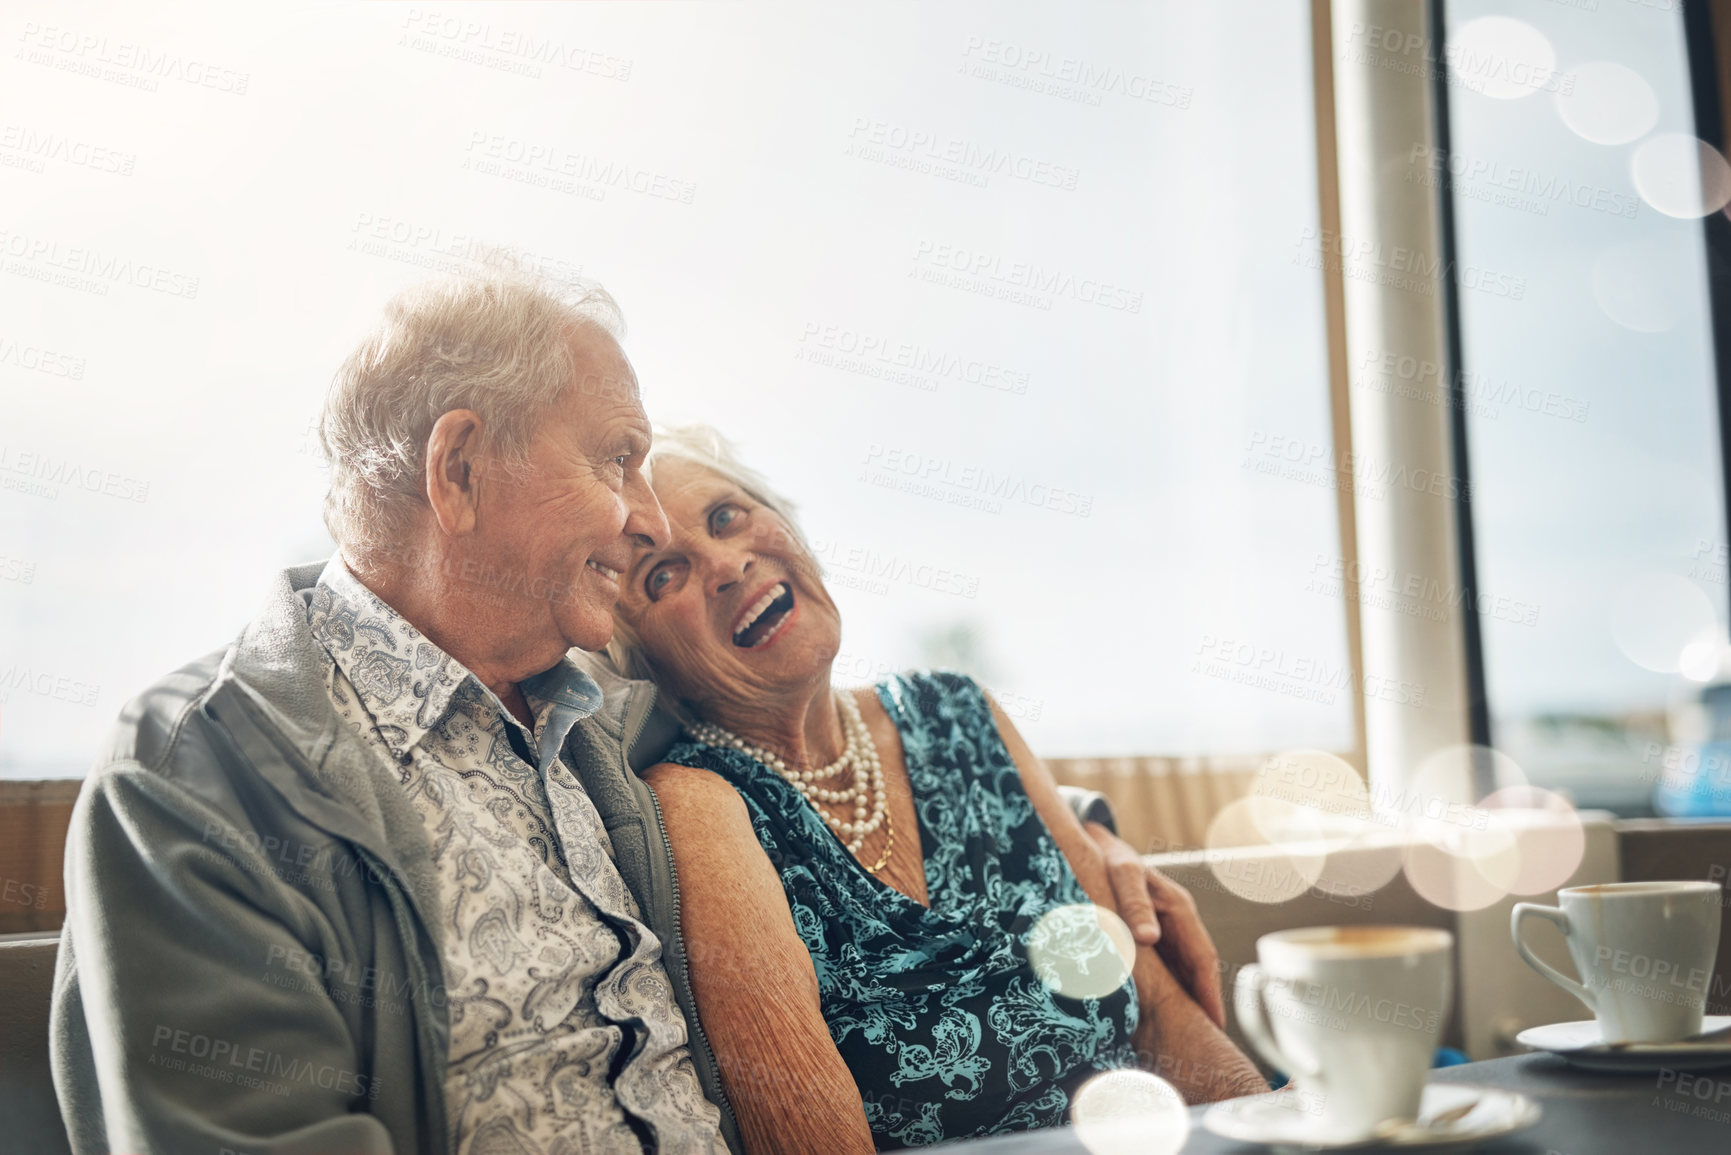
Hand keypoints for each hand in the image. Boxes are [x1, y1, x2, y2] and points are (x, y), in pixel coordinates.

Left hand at [1085, 821, 1225, 1029]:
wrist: (1093, 844)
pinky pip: (1161, 970)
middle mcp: (1177, 923)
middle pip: (1196, 973)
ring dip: (1184, 1004)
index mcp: (1180, 908)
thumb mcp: (1123, 874)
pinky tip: (1155, 1018)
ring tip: (1185, 1040)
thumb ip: (1135, 902)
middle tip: (1205, 1044)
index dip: (1209, 993)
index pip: (1203, 959)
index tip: (1214, 1024)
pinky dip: (1163, 993)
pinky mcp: (1147, 938)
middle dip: (1202, 1007)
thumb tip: (1148, 938)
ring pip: (1179, 975)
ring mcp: (1164, 931)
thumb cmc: (1108, 857)